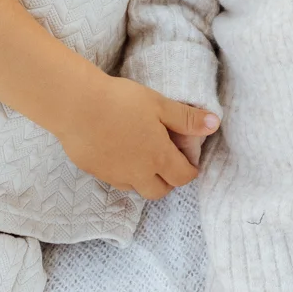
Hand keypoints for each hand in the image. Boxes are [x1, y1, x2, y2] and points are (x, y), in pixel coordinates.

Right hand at [51, 74, 218, 199]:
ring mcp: (115, 175)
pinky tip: (118, 152)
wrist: (77, 106)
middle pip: (160, 191)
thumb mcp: (160, 105)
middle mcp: (138, 173)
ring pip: (136, 188)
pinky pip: (115, 180)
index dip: (190, 170)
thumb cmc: (121, 101)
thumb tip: (215, 124)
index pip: (182, 177)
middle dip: (168, 181)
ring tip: (143, 157)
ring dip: (144, 179)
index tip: (189, 162)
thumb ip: (187, 118)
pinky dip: (123, 173)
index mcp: (159, 158)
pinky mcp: (95, 172)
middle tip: (167, 162)